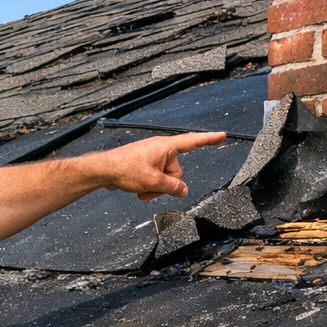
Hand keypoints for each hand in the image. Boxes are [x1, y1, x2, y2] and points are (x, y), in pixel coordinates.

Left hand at [97, 132, 227, 200]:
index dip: (209, 140)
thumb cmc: (125, 169)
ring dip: (156, 188)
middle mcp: (161, 150)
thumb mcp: (154, 181)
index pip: (193, 142)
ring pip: (166, 179)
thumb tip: (184, 190)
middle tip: (151, 186)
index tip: (222, 136)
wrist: (104, 171)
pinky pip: (156, 179)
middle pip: (177, 171)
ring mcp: (153, 158)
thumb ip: (173, 187)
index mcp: (166, 147)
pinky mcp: (145, 165)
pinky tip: (139, 190)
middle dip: (166, 183)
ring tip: (142, 189)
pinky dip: (150, 187)